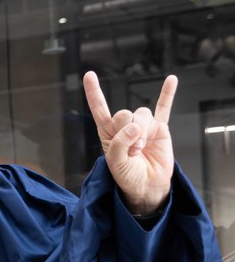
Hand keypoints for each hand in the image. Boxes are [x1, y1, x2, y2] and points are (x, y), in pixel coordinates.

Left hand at [84, 71, 174, 214]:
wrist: (147, 186)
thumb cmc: (127, 175)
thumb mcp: (114, 162)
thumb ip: (120, 143)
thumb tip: (135, 125)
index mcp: (108, 131)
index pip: (99, 108)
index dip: (94, 92)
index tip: (89, 75)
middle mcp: (124, 126)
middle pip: (125, 113)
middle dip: (128, 132)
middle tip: (132, 150)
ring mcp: (143, 126)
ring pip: (142, 114)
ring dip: (142, 131)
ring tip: (142, 148)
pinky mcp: (160, 129)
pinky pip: (164, 108)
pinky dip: (167, 94)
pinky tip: (172, 79)